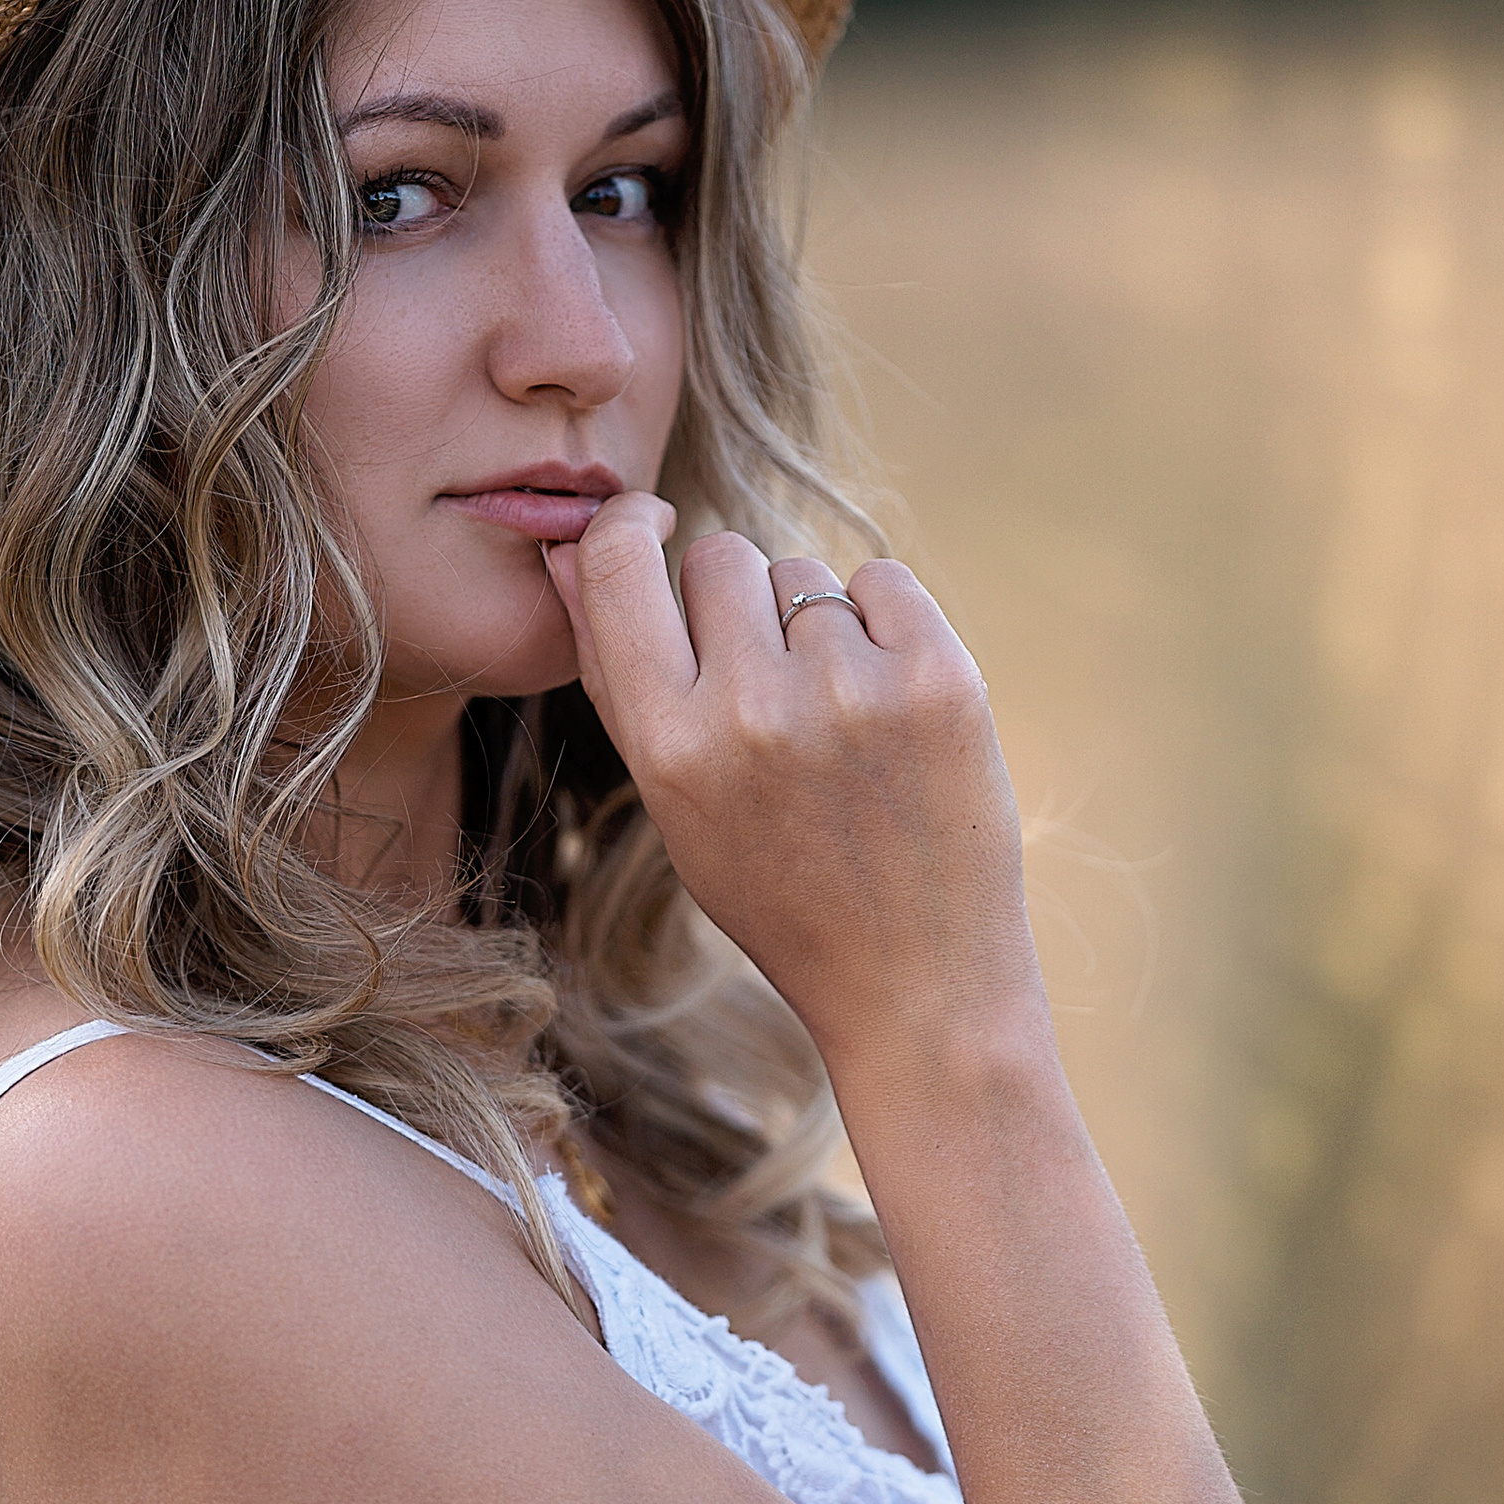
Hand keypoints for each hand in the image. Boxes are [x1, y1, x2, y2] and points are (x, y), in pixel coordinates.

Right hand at [542, 499, 1039, 1077]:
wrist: (916, 981)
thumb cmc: (780, 892)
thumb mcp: (673, 805)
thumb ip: (616, 678)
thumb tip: (563, 551)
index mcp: (670, 747)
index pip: (614, 566)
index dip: (627, 526)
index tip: (651, 522)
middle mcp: (753, 712)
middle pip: (720, 557)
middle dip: (736, 601)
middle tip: (770, 687)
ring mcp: (851, 691)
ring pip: (802, 573)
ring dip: (813, 624)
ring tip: (837, 723)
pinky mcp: (939, 679)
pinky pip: (882, 579)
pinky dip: (884, 623)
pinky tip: (888, 704)